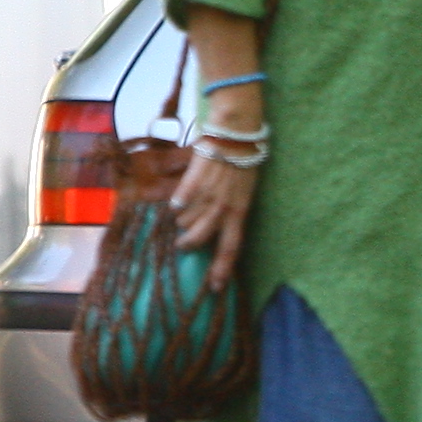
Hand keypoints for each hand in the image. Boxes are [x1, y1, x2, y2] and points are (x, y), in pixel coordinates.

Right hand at [168, 145, 261, 294]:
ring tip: (185, 211)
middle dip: (188, 244)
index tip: (214, 287)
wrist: (235, 134)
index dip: (222, 269)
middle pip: (200, 239)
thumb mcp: (243, 191)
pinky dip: (177, 203)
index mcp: (240, 211)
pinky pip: (177, 204)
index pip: (231, 248)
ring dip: (182, 220)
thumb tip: (214, 228)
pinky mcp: (191, 183)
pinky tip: (181, 197)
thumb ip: (229, 210)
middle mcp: (223, 208)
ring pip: (185, 222)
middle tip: (183, 243)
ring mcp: (206, 196)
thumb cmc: (242, 161)